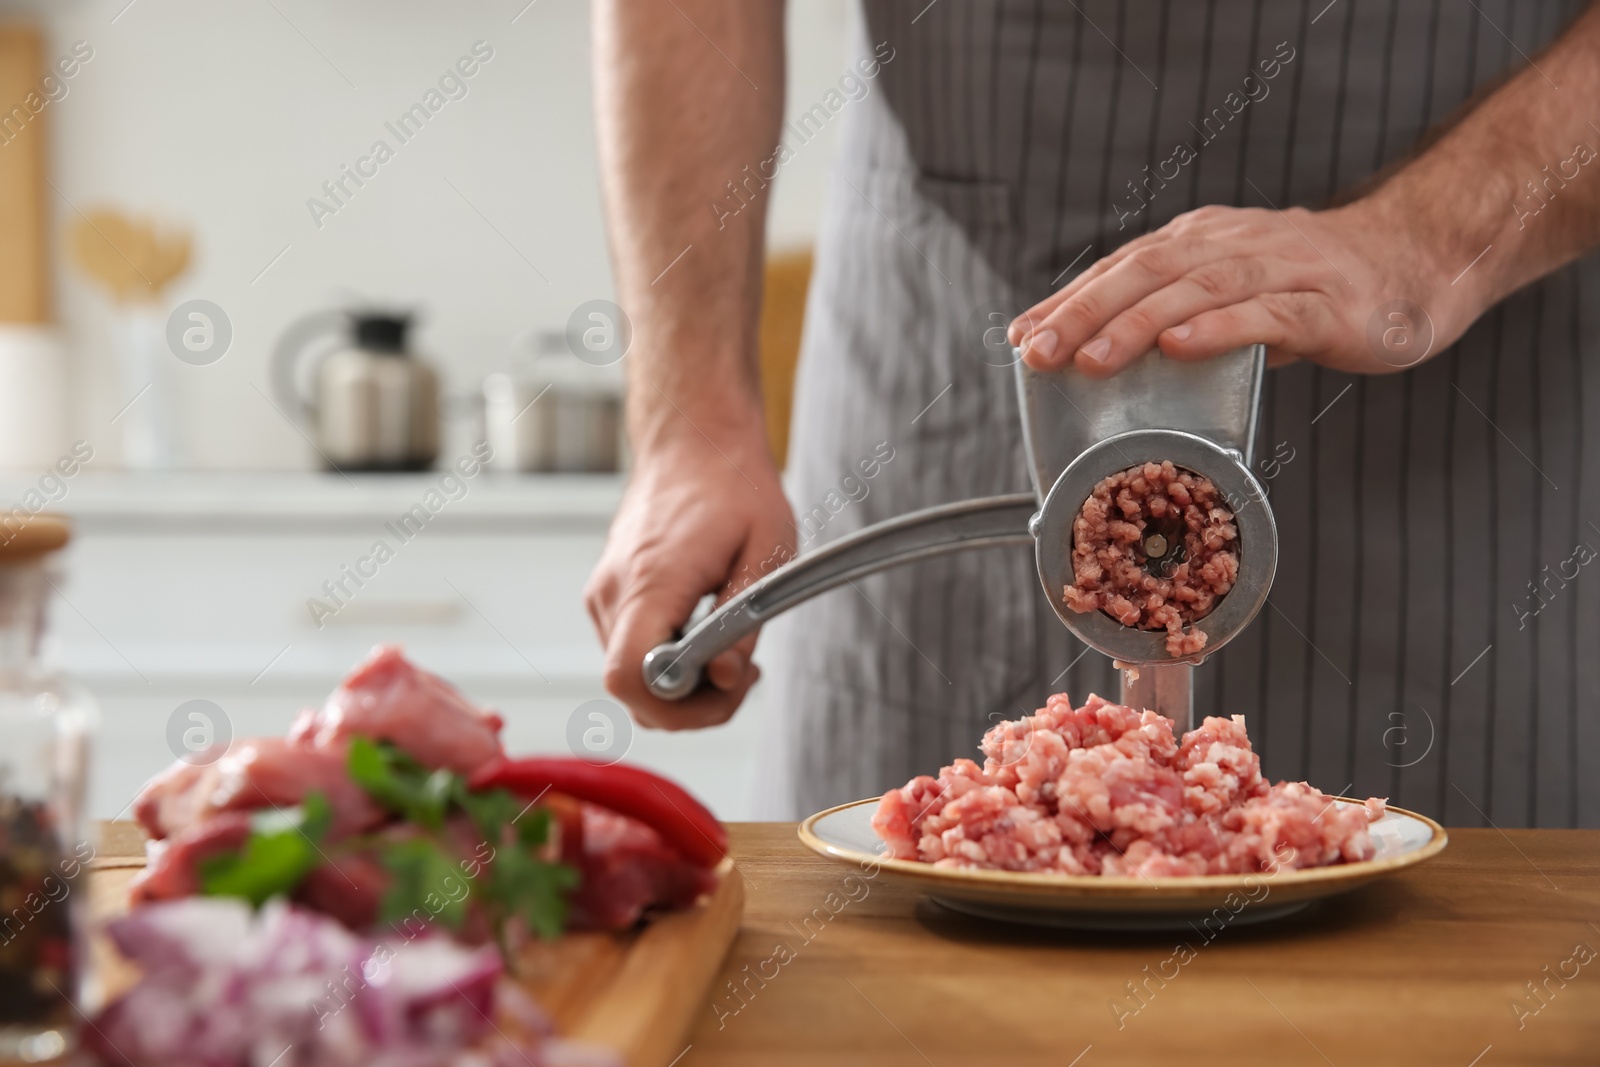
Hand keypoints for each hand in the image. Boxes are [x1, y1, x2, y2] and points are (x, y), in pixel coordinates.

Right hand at [584, 431, 794, 729]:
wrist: (693, 439)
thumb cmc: (734, 486)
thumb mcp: (768, 551)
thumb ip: (745, 622)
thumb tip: (724, 678)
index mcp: (652, 580)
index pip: (629, 676)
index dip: (677, 706)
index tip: (726, 686)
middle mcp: (613, 592)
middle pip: (630, 691)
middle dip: (691, 705)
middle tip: (743, 676)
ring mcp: (604, 594)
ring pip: (631, 678)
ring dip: (682, 685)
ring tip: (731, 651)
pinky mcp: (607, 595)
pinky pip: (631, 653)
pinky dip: (668, 663)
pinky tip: (706, 636)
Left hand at [1007, 199, 1468, 377]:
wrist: (1422, 261)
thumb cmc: (1318, 287)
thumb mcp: (1239, 295)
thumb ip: (1184, 319)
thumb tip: (1106, 360)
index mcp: (1207, 241)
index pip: (1125, 265)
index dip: (1071, 299)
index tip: (1023, 335)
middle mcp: (1237, 244)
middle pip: (1149, 270)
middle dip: (1086, 311)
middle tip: (1038, 350)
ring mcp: (1285, 270)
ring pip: (1199, 289)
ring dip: (1138, 323)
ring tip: (1091, 357)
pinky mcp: (1328, 305)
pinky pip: (1268, 315)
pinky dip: (1219, 329)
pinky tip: (1181, 346)